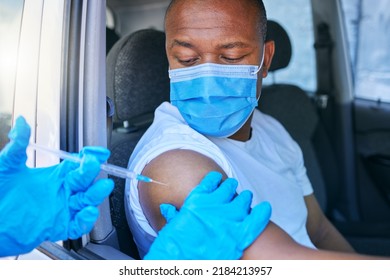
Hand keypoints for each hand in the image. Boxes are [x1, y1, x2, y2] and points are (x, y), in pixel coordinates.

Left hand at [0, 116, 113, 256]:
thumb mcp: (7, 166)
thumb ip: (18, 145)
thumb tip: (22, 122)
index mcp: (55, 175)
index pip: (78, 163)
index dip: (90, 156)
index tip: (98, 152)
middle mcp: (62, 191)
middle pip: (85, 181)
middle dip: (92, 172)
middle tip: (93, 164)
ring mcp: (62, 209)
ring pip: (86, 201)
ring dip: (96, 194)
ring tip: (102, 187)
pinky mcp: (58, 227)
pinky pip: (77, 225)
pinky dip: (86, 220)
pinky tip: (88, 212)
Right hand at [144, 171, 270, 259]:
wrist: (181, 265)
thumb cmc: (173, 248)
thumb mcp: (170, 228)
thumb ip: (173, 216)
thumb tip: (168, 209)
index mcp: (196, 201)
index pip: (211, 181)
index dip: (215, 180)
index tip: (216, 180)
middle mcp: (214, 206)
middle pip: (229, 188)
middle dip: (231, 187)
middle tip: (232, 189)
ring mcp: (228, 220)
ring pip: (244, 200)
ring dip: (245, 198)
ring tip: (246, 198)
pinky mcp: (239, 236)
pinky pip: (256, 219)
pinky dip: (262, 212)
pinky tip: (265, 208)